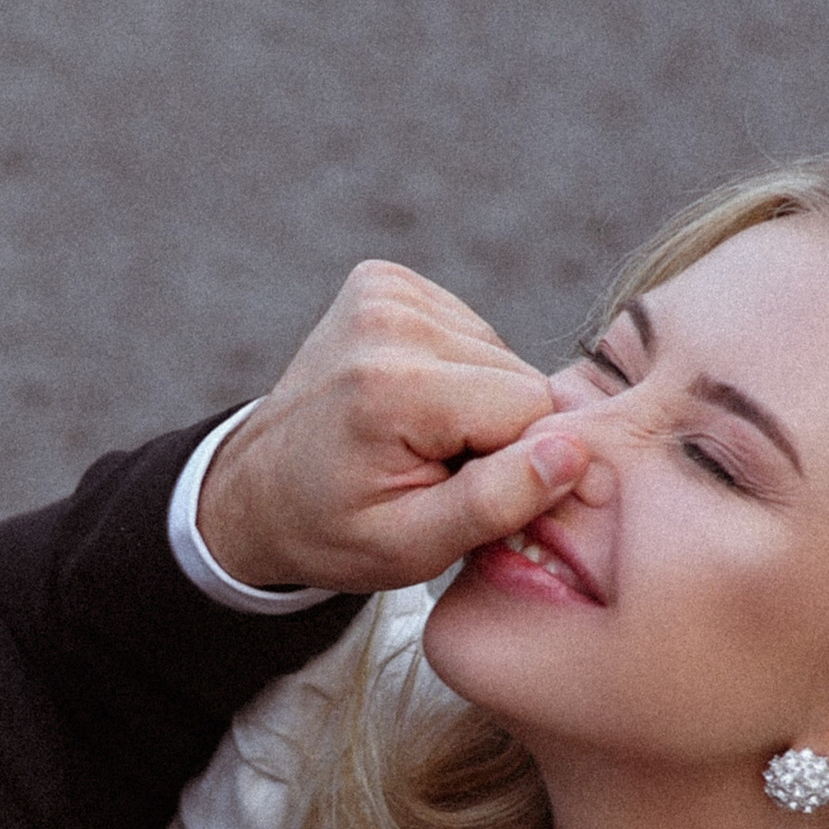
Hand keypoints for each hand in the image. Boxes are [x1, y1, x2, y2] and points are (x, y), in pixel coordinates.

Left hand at [196, 263, 586, 592]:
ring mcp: (384, 289)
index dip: (513, 464)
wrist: (258, 491)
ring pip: (501, 355)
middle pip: (521, 378)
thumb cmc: (332, 530)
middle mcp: (389, 319)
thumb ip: (495, 501)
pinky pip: (470, 332)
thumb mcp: (412, 547)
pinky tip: (409, 405)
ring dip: (475, 404)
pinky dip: (454, 374)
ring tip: (415, 440)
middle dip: (495, 433)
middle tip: (431, 469)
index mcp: (395, 385)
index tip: (457, 490)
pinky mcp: (384, 280)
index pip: (532, 411)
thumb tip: (571, 452)